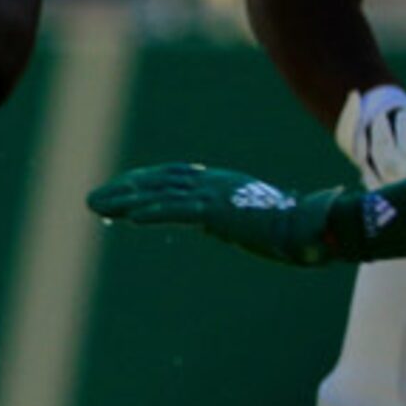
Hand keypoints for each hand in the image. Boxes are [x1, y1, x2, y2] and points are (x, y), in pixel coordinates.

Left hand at [86, 163, 350, 265]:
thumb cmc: (284, 227)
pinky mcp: (221, 212)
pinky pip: (180, 211)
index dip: (140, 183)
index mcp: (218, 182)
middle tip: (93, 200)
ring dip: (127, 202)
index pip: (170, 177)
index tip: (116, 192)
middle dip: (124, 191)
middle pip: (157, 183)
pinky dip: (154, 212)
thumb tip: (208, 221)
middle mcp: (213, 183)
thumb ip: (222, 216)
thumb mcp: (243, 218)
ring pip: (161, 195)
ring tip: (98, 207)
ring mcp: (216, 195)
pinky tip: (130, 218)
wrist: (312, 227)